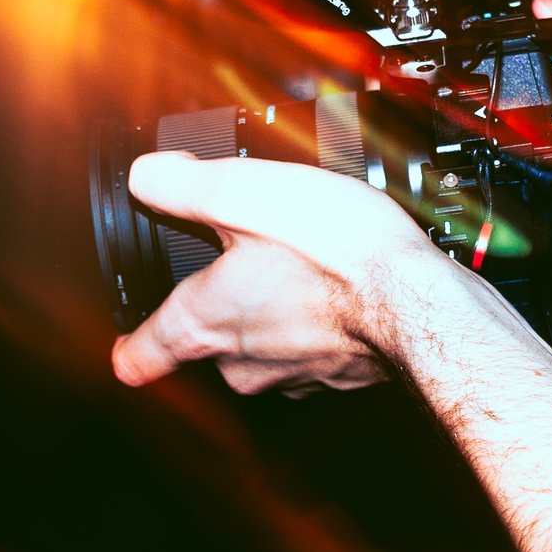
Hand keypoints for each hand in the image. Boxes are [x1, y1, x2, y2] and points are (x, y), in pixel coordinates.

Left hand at [110, 152, 455, 394]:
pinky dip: (320, 319)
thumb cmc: (338, 253)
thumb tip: (148, 175)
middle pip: (209, 341)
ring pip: (264, 346)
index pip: (144, 356)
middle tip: (246, 260)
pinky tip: (339, 285)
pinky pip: (314, 347)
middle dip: (222, 303)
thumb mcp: (241, 192)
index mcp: (205, 323)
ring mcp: (294, 375)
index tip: (128, 349)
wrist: (424, 302)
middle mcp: (243, 362)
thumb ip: (179, 184)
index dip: (132, 348)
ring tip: (302, 265)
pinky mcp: (341, 374)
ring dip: (275, 311)